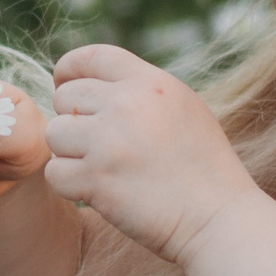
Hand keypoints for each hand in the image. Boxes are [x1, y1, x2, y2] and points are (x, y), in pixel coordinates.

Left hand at [44, 44, 260, 262]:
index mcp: (151, 83)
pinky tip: (97, 192)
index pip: (92, 57)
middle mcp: (127, 104)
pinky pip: (55, 173)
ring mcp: (109, 141)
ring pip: (55, 134)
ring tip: (102, 170)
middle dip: (73, 122)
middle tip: (97, 146)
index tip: (63, 86)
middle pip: (65, 98)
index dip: (68, 70)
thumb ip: (141, 92)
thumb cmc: (204, 169)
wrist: (219, 218)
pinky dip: (70, 186)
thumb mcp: (184, 109)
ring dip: (70, 155)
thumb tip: (90, 86)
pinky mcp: (97, 179)